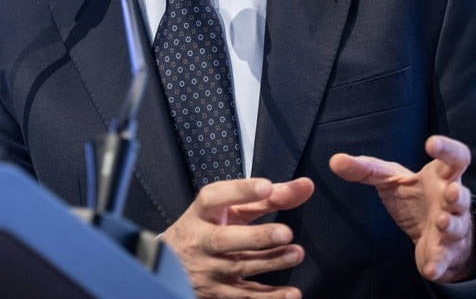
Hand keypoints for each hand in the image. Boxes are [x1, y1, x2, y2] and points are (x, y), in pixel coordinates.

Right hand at [162, 177, 314, 298]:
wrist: (171, 266)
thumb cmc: (207, 229)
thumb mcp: (229, 210)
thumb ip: (267, 199)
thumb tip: (304, 187)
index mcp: (202, 213)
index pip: (214, 198)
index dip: (240, 191)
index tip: (266, 187)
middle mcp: (201, 240)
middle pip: (225, 239)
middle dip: (256, 236)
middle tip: (286, 232)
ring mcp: (208, 269)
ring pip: (239, 268)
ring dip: (271, 262)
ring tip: (296, 253)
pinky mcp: (218, 293)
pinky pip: (245, 296)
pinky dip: (270, 298)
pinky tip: (292, 294)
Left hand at [329, 135, 475, 282]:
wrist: (432, 234)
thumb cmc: (415, 197)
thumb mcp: (389, 179)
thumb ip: (365, 169)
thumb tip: (335, 160)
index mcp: (441, 176)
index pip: (454, 158)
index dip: (447, 149)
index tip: (430, 143)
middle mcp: (451, 200)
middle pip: (461, 194)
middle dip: (457, 194)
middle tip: (450, 191)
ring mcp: (452, 227)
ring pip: (456, 225)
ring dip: (450, 224)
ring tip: (440, 222)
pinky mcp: (445, 252)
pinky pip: (444, 258)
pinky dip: (438, 264)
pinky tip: (429, 270)